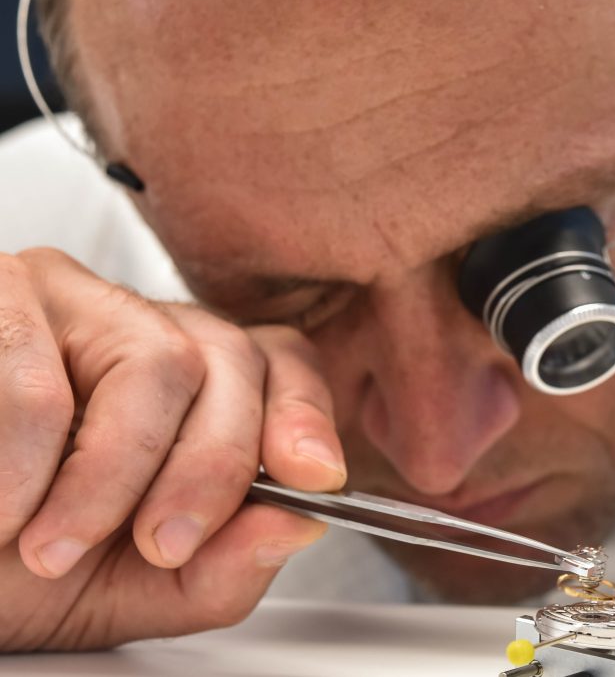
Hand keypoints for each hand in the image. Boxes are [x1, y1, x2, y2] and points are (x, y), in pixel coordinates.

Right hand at [0, 248, 345, 650]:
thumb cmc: (10, 566)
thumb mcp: (128, 586)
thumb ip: (220, 565)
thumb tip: (297, 522)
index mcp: (182, 385)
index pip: (276, 362)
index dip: (304, 415)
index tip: (313, 475)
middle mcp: (133, 327)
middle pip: (228, 360)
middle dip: (209, 471)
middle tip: (161, 546)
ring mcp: (64, 300)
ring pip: (155, 363)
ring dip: (109, 481)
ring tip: (49, 542)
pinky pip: (40, 375)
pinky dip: (22, 465)